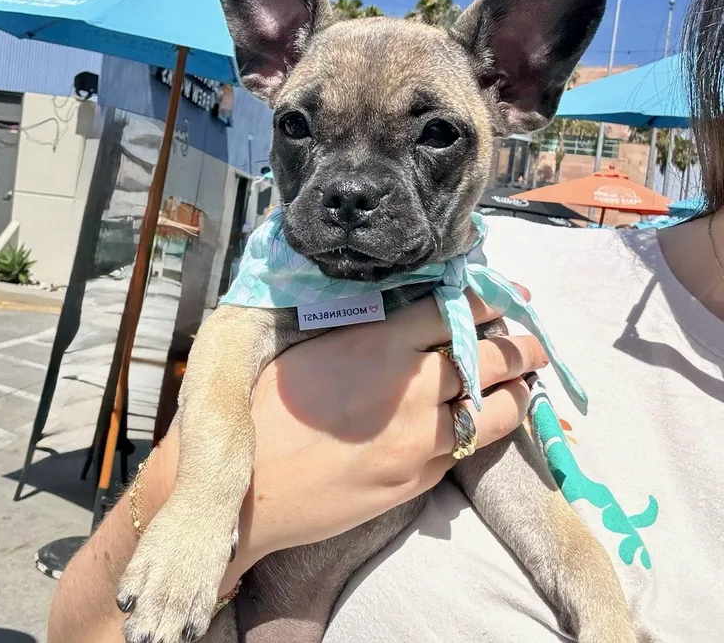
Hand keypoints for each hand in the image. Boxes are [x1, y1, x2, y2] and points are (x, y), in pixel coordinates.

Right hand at [233, 288, 545, 573]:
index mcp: (378, 344)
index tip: (508, 295)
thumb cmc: (269, 409)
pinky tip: (488, 422)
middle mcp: (410, 388)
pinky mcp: (419, 480)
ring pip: (494, 411)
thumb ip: (367, 333)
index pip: (450, 310)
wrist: (252, 490)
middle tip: (535, 342)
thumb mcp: (314, 350)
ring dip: (517, 392)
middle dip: (519, 347)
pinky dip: (484, 430)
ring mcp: (420, 439)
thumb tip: (407, 321)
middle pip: (486, 358)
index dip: (487, 300)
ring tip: (526, 382)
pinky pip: (466, 450)